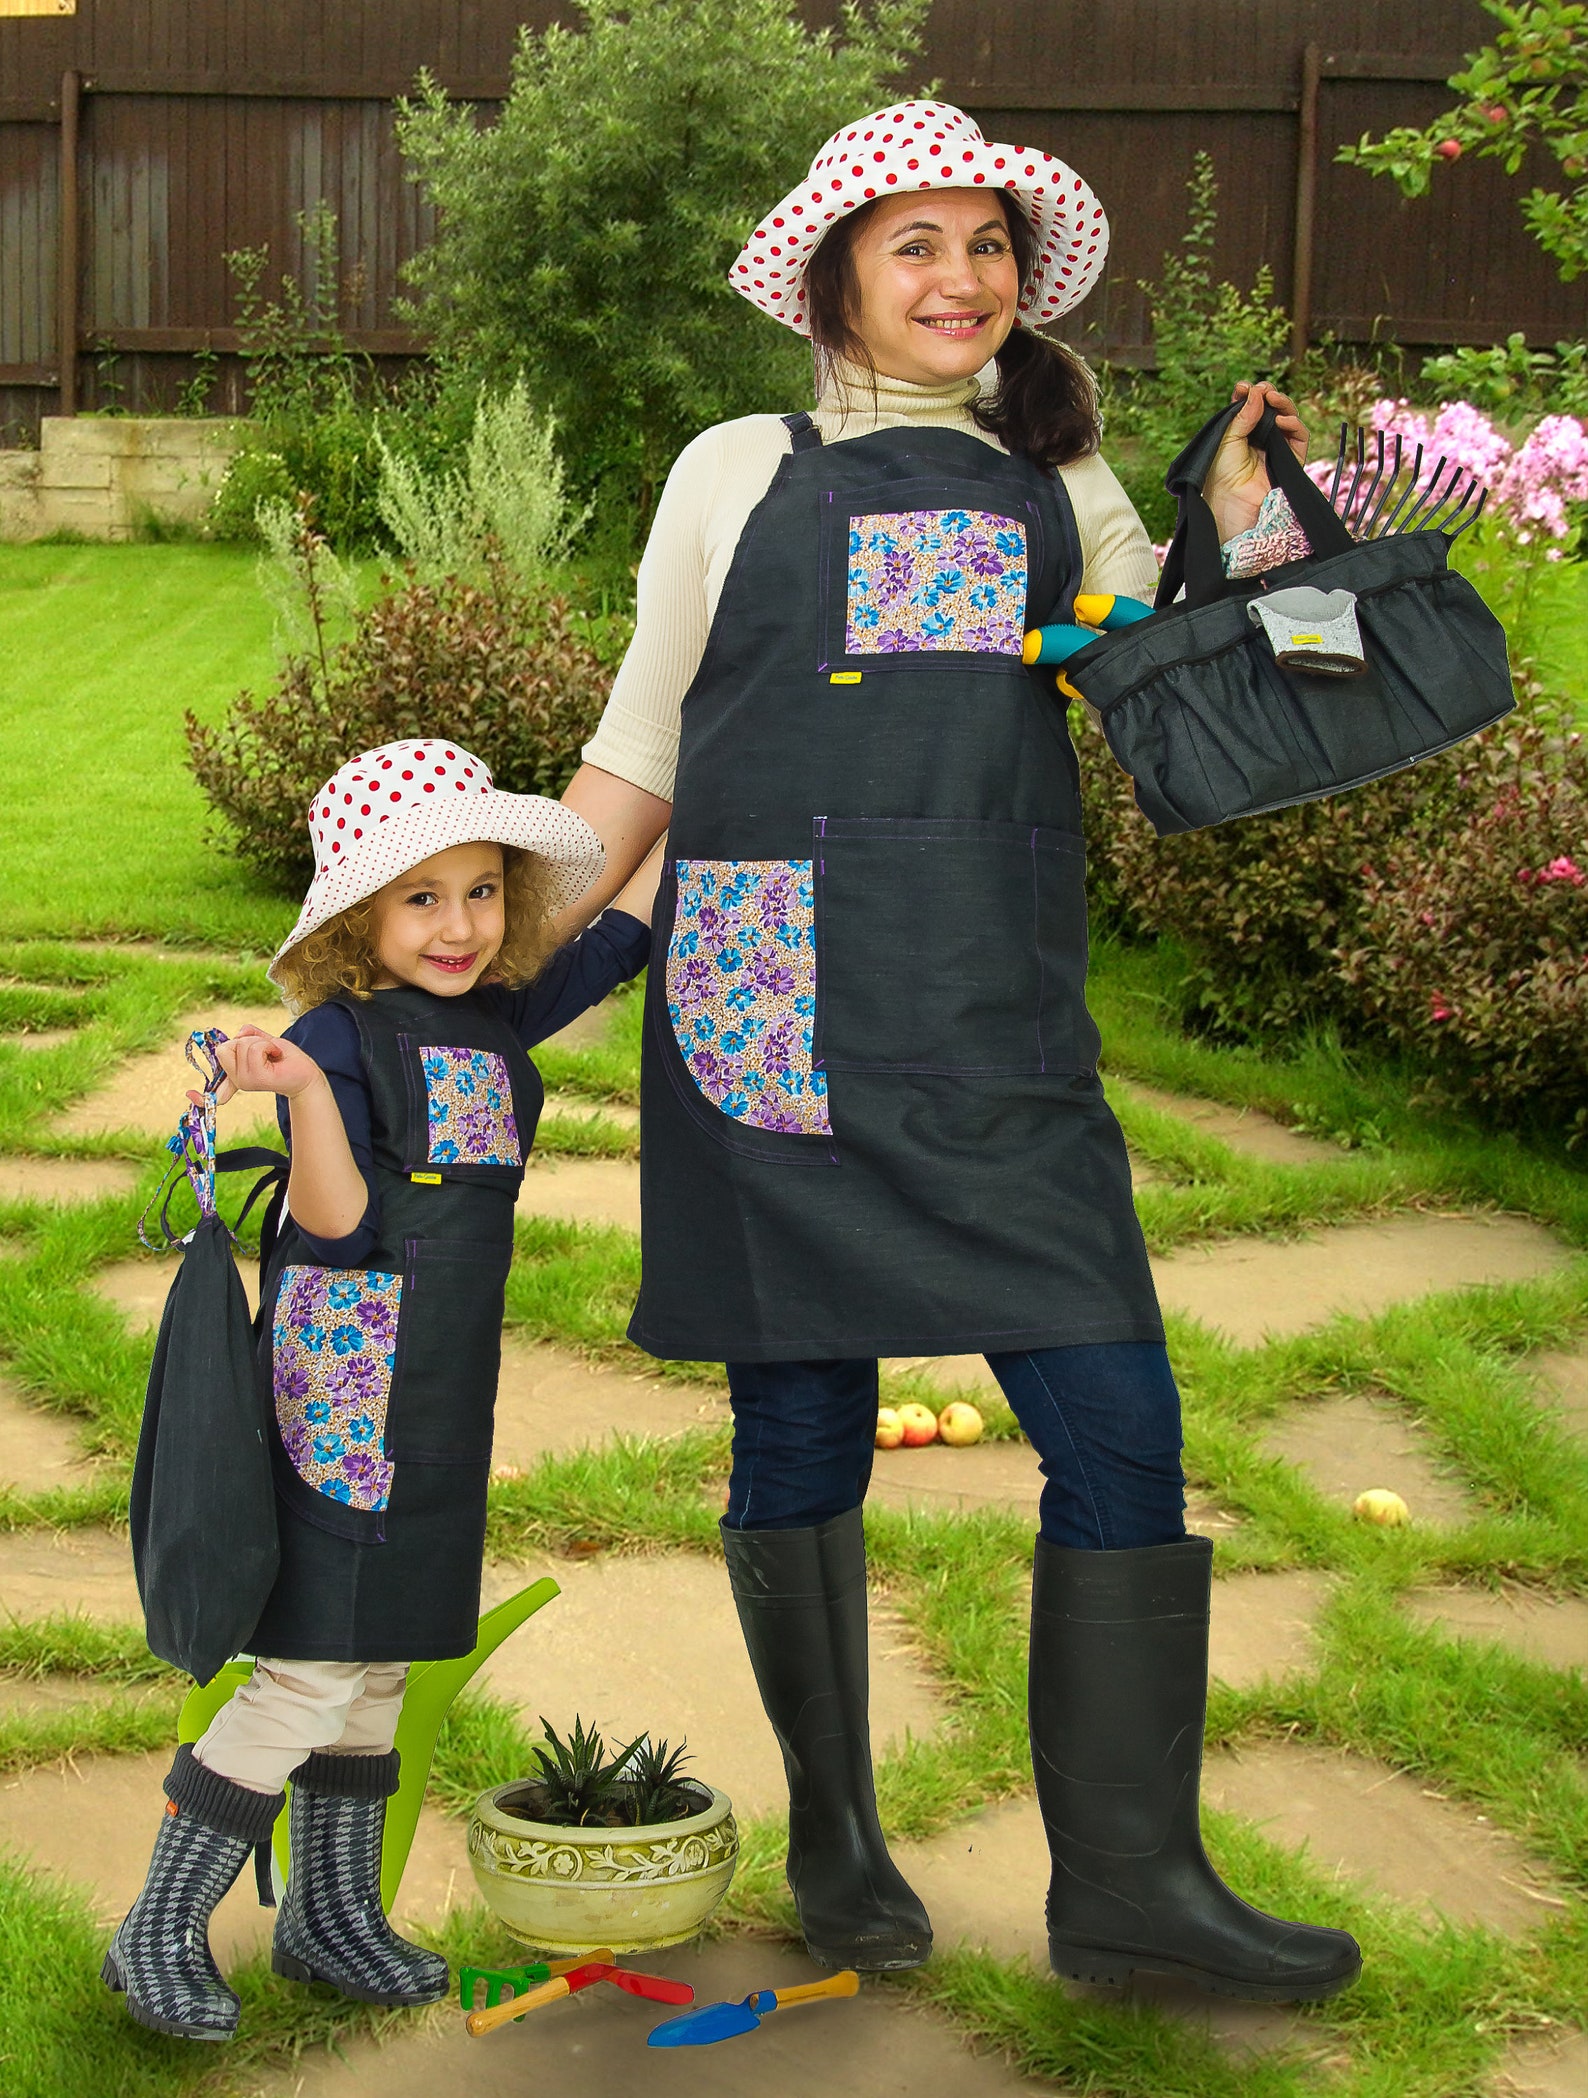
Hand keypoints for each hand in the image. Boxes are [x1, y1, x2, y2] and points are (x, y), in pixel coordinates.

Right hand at [192, 1025, 325, 1106]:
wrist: (306, 1073)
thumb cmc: (286, 1058)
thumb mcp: (264, 1041)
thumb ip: (249, 1035)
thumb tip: (240, 1032)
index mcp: (236, 1075)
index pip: (214, 1090)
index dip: (201, 1096)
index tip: (189, 1095)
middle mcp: (238, 1080)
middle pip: (224, 1047)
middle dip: (246, 1040)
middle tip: (265, 1050)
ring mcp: (245, 1081)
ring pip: (240, 1045)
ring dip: (260, 1042)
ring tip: (272, 1053)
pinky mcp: (256, 1078)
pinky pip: (253, 1049)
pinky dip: (267, 1044)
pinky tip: (275, 1055)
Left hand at [1201, 381, 1308, 544]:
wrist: (1229, 502)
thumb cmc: (1220, 474)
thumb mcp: (1226, 438)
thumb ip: (1243, 414)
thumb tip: (1258, 391)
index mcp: (1241, 435)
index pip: (1250, 408)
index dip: (1249, 395)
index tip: (1243, 387)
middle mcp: (1259, 441)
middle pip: (1272, 410)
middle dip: (1269, 395)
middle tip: (1263, 389)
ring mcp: (1276, 450)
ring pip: (1288, 419)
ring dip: (1283, 405)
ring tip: (1273, 398)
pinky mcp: (1290, 461)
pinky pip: (1299, 438)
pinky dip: (1293, 425)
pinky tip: (1281, 420)